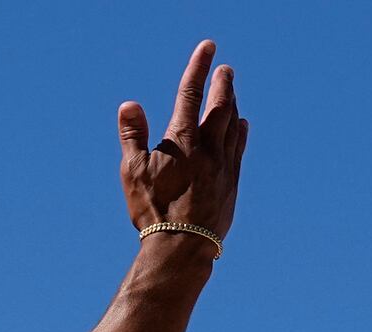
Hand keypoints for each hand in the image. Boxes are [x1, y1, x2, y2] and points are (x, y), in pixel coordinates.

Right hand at [119, 40, 246, 242]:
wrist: (182, 244)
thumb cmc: (152, 209)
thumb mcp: (132, 172)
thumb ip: (132, 136)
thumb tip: (129, 105)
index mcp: (182, 139)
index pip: (191, 93)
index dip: (199, 67)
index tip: (208, 47)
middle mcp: (208, 145)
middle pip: (221, 104)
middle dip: (223, 83)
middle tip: (225, 69)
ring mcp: (224, 162)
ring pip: (233, 123)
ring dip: (232, 104)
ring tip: (231, 92)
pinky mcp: (232, 179)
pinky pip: (240, 146)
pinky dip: (241, 130)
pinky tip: (242, 124)